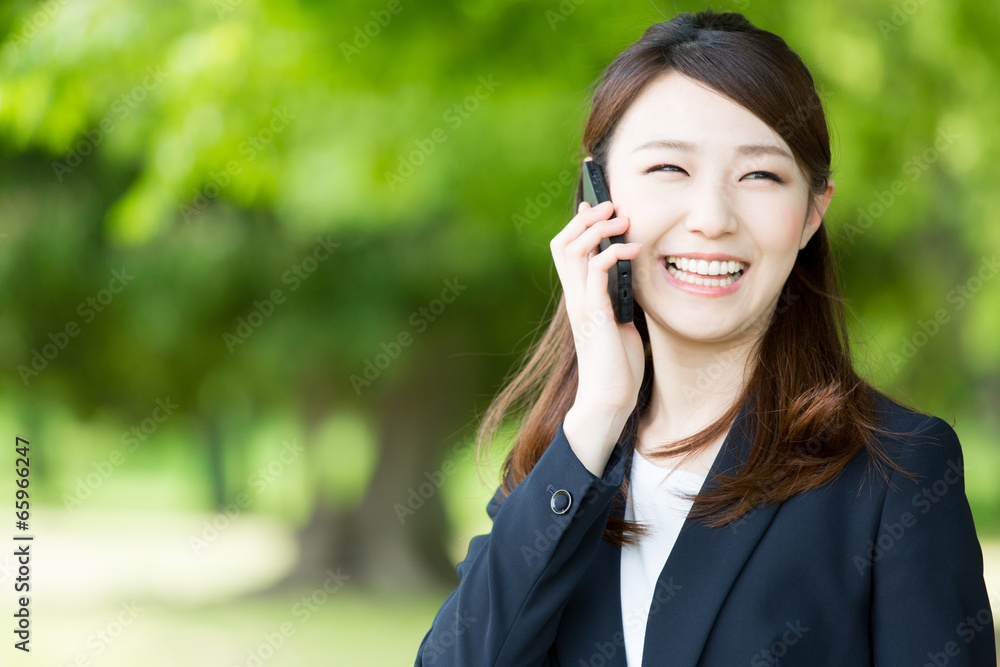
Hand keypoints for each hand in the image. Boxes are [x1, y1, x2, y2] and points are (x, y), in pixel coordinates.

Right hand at [549, 193, 645, 473]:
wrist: (610, 400)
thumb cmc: (619, 365)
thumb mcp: (623, 321)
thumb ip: (622, 297)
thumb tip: (637, 274)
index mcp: (580, 297)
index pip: (566, 251)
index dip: (579, 224)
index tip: (598, 206)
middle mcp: (575, 297)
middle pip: (562, 243)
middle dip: (585, 218)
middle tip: (610, 206)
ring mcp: (581, 305)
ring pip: (571, 251)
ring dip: (596, 229)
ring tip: (621, 220)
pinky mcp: (595, 315)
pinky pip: (595, 272)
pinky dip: (612, 254)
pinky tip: (632, 250)